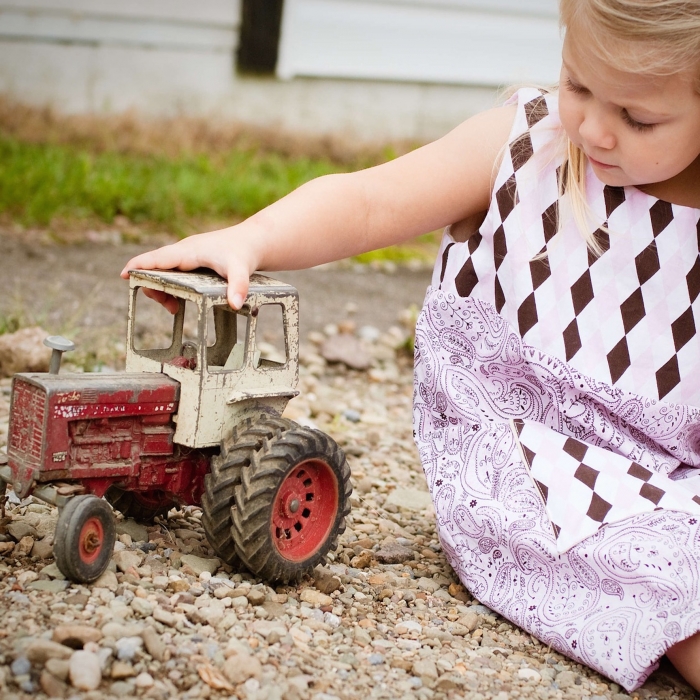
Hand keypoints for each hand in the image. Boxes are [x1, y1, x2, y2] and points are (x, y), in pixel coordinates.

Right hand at [120, 226, 259, 311]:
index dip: (140, 265)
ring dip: (162, 289)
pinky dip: (170, 286)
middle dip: (153, 286)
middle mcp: (184, 251)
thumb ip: (238, 286)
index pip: (159, 257)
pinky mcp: (191, 260)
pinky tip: (177, 300)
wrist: (253, 240)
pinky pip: (172, 272)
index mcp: (189, 251)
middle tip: (167, 306)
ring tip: (173, 308)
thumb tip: (235, 304)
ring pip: (163, 271)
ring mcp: (186, 254)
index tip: (124, 274)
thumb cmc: (243, 252)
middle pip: (156, 267)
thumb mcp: (242, 269)